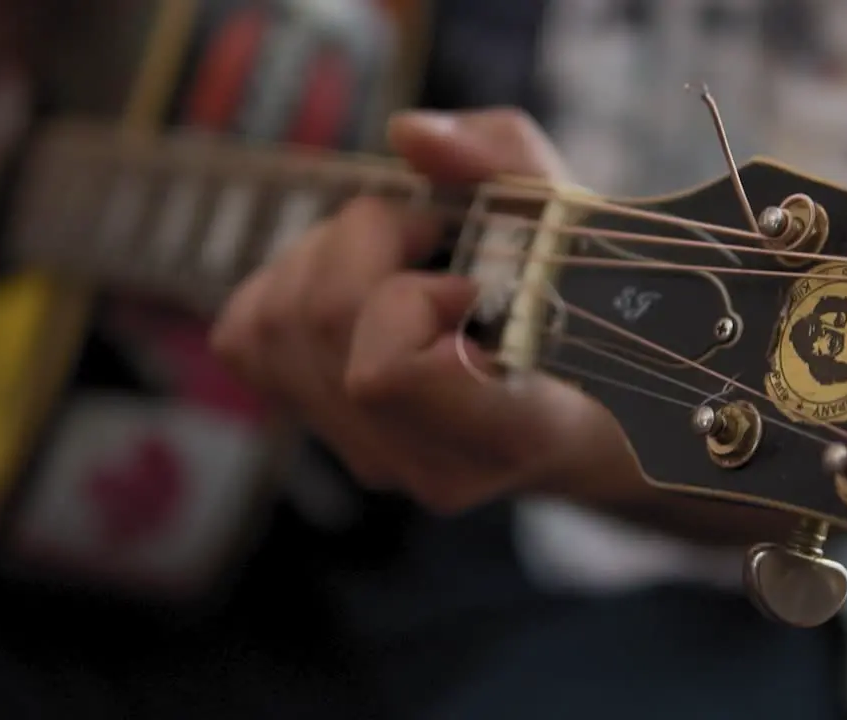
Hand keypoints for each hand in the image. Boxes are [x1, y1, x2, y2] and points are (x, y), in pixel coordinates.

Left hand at [210, 108, 634, 514]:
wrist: (597, 410)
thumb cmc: (599, 315)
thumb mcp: (581, 221)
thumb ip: (507, 163)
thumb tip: (407, 134)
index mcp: (514, 430)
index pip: (385, 375)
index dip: (407, 299)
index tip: (471, 279)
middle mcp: (433, 463)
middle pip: (316, 323)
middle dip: (366, 236)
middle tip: (433, 232)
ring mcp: (378, 460)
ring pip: (271, 325)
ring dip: (326, 253)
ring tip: (399, 255)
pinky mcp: (332, 436)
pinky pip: (246, 344)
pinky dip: (283, 287)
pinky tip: (351, 284)